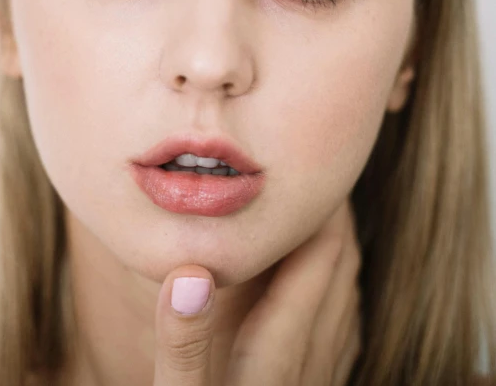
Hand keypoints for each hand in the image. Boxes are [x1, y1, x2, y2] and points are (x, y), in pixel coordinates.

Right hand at [153, 196, 362, 384]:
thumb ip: (183, 346)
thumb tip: (189, 275)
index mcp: (276, 359)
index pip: (318, 257)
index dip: (318, 206)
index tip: (308, 162)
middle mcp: (309, 366)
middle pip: (339, 268)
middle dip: (331, 217)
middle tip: (314, 175)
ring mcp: (317, 383)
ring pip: (344, 298)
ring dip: (334, 251)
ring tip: (314, 215)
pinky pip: (340, 330)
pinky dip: (333, 291)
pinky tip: (316, 287)